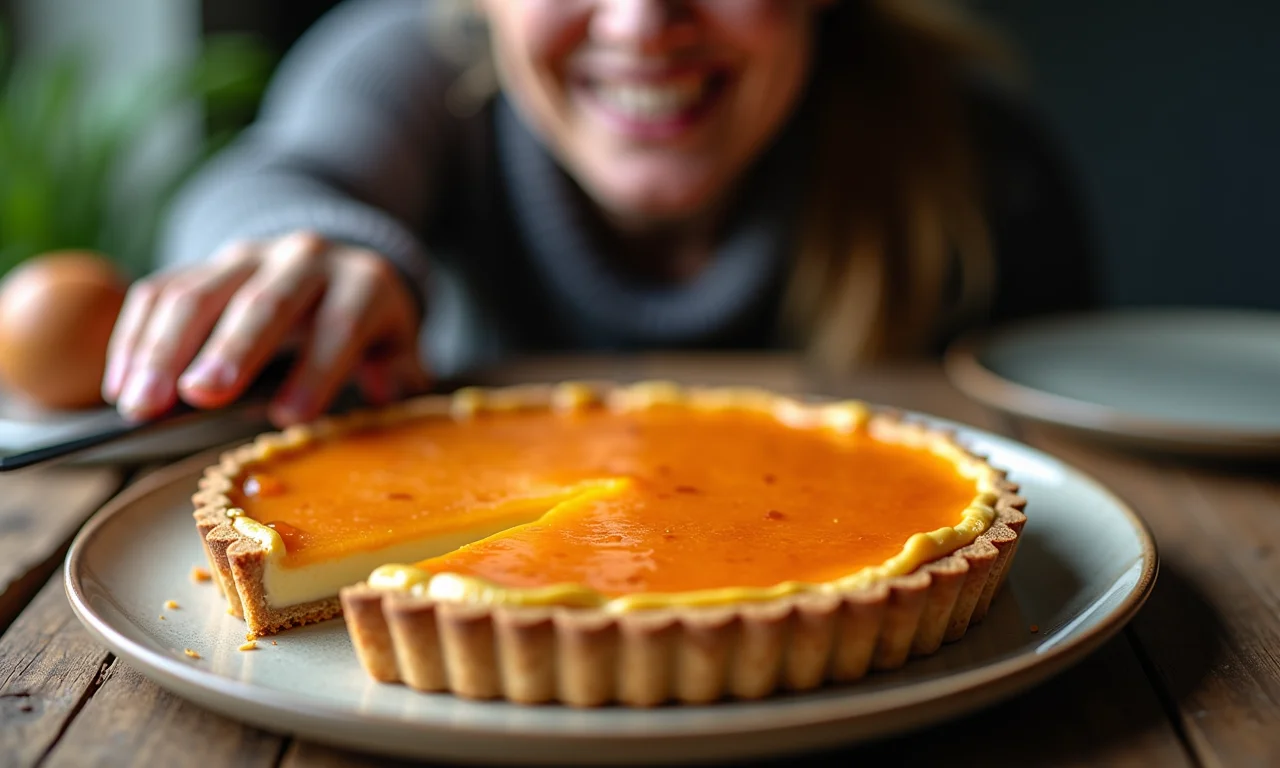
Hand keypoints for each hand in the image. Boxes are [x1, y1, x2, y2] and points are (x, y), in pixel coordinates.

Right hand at [102, 231, 428, 426]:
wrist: (334, 261)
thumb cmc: (365, 321)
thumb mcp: (397, 341)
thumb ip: (399, 369)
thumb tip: (384, 390)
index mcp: (362, 283)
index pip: (341, 325)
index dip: (316, 371)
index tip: (288, 418)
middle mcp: (303, 259)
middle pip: (263, 303)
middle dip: (229, 350)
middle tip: (199, 396)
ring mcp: (246, 256)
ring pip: (197, 295)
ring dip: (162, 351)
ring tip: (140, 404)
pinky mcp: (202, 265)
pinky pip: (158, 293)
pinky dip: (134, 340)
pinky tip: (120, 386)